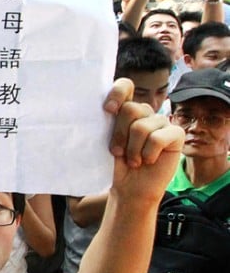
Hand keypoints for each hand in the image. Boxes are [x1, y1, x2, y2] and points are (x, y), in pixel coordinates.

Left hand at [105, 78, 182, 202]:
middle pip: (130, 109)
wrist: (129, 187)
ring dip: (133, 150)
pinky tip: (148, 161)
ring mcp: (161, 121)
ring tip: (133, 160)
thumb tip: (97, 110)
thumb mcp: (105, 141)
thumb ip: (105, 123)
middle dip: (120, 134)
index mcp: (126, 109)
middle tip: (118, 152)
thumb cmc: (116, 164)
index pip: (125, 86)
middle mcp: (144, 112)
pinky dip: (148, 153)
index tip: (108, 110)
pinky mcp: (176, 134)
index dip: (118, 93)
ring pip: (141, 126)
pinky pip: (158, 138)